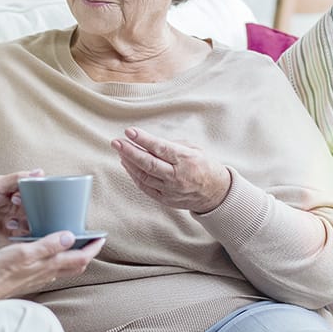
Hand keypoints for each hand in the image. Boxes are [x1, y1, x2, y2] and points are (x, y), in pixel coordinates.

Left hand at [0, 169, 39, 239]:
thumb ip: (19, 179)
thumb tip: (39, 172)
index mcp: (21, 192)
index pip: (39, 195)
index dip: (38, 197)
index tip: (24, 197)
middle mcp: (22, 207)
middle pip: (38, 211)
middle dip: (34, 212)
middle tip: (20, 209)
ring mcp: (17, 221)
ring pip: (33, 225)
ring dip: (26, 224)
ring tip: (11, 220)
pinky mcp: (11, 235)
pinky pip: (23, 237)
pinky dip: (21, 235)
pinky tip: (10, 227)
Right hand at [0, 232, 104, 298]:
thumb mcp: (24, 251)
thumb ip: (47, 245)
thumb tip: (69, 237)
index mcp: (49, 265)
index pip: (81, 258)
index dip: (94, 248)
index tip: (101, 238)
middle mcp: (48, 274)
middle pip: (76, 265)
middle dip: (87, 253)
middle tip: (91, 240)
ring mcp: (40, 279)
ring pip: (65, 269)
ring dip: (73, 257)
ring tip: (74, 243)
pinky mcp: (31, 280)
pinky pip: (52, 271)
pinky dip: (58, 261)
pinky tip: (49, 254)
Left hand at [112, 126, 230, 213]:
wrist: (215, 193)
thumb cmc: (205, 167)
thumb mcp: (194, 149)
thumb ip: (173, 145)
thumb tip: (150, 141)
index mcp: (186, 160)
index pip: (160, 148)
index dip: (143, 140)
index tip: (130, 132)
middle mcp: (177, 176)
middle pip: (148, 163)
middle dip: (129, 152)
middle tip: (116, 142)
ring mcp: (170, 190)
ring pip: (144, 176)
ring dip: (129, 163)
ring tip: (120, 152)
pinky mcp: (165, 199)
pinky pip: (145, 187)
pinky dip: (134, 176)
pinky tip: (128, 166)